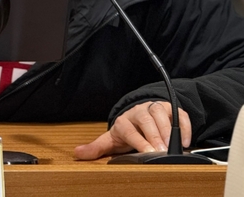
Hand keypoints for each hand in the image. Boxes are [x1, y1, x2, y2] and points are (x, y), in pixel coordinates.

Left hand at [74, 100, 191, 159]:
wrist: (138, 116)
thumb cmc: (126, 131)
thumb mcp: (111, 140)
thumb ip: (96, 148)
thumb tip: (77, 153)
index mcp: (123, 120)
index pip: (129, 129)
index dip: (138, 141)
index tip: (148, 153)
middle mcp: (139, 112)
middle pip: (146, 119)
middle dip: (154, 135)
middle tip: (162, 151)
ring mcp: (155, 108)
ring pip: (161, 114)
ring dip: (169, 130)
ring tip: (174, 146)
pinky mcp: (170, 108)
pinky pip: (179, 114)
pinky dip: (184, 126)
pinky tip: (186, 141)